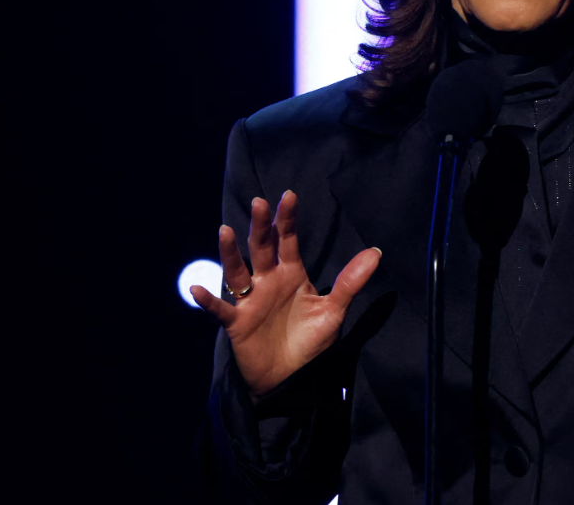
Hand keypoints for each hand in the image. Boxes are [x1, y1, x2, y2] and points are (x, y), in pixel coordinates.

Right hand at [191, 191, 381, 399]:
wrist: (292, 377)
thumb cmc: (309, 341)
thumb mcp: (333, 310)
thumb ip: (350, 282)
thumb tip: (376, 252)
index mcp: (291, 274)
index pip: (288, 241)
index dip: (287, 220)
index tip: (289, 196)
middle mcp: (268, 281)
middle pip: (261, 248)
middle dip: (260, 226)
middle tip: (259, 203)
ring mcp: (250, 300)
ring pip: (237, 272)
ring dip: (229, 253)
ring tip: (225, 231)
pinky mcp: (237, 322)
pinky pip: (221, 309)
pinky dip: (209, 300)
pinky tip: (197, 289)